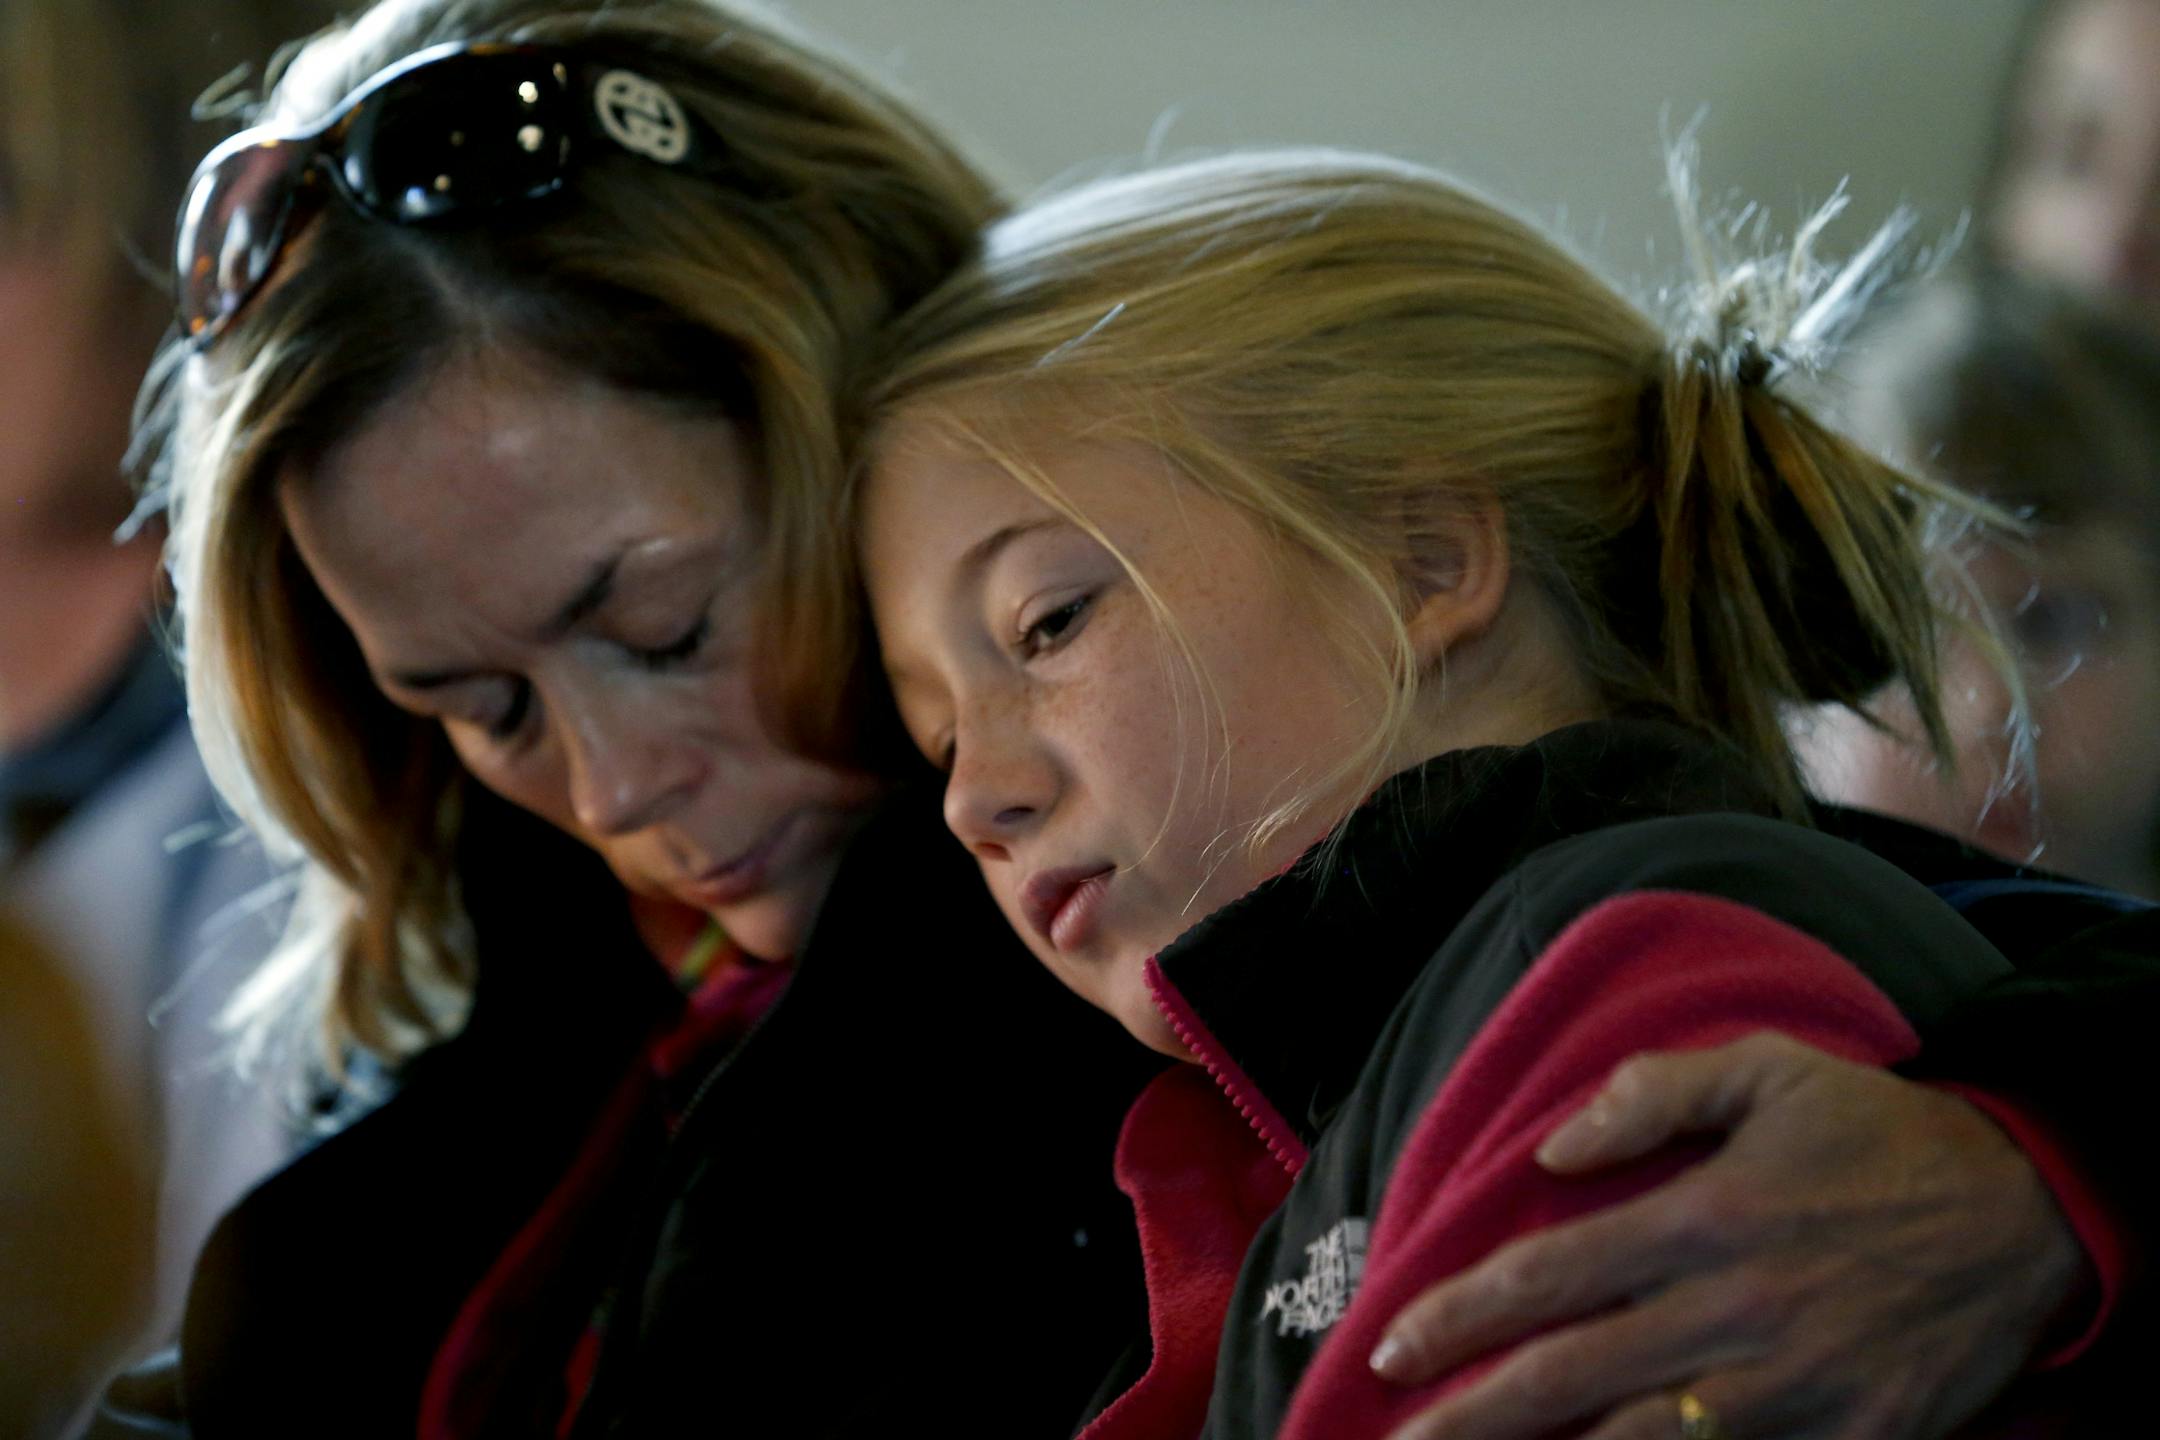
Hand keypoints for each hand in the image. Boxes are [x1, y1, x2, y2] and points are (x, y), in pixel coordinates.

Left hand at [1367, 1033, 2084, 1439]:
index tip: (1392, 1343)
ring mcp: (1793, 1389)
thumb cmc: (1878, 1135)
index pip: (1548, 1276)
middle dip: (1471, 1413)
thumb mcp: (1769, 1069)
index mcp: (1704, 1220)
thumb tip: (1550, 1150)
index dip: (1460, 1315)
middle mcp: (1734, 1312)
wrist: (2030, 1212)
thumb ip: (1651, 1092)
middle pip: (1570, 1377)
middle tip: (1396, 1438)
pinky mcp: (1852, 1439)